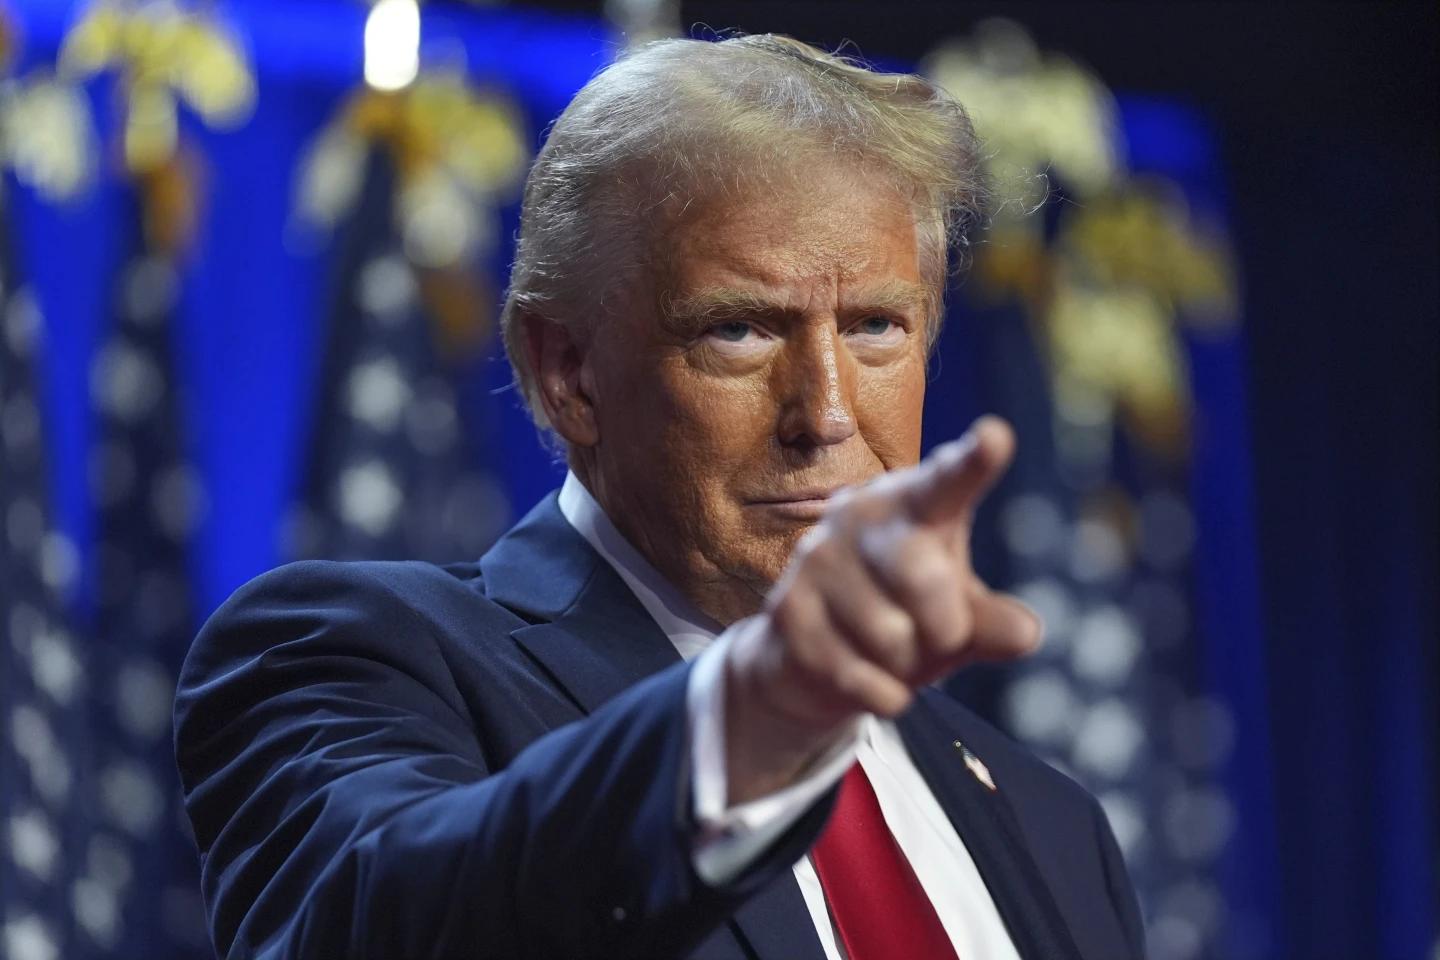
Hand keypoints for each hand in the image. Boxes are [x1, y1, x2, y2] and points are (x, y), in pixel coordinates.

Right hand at [722, 416, 1041, 803]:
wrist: (811, 662)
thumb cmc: (906, 621)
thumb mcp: (959, 619)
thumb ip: (993, 622)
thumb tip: (1025, 632)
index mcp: (915, 502)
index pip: (948, 482)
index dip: (973, 463)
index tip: (995, 438)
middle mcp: (861, 515)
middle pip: (923, 576)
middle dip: (945, 627)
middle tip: (939, 636)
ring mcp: (816, 558)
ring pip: (891, 636)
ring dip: (906, 664)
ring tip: (888, 649)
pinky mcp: (787, 610)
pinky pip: (858, 674)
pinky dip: (882, 694)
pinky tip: (869, 679)